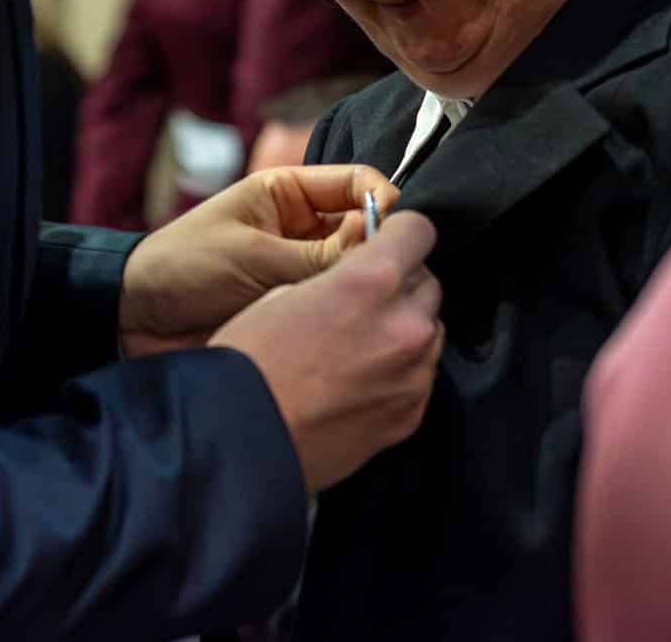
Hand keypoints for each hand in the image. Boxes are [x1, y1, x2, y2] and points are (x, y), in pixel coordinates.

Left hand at [119, 164, 392, 358]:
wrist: (135, 319)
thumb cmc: (183, 268)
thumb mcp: (251, 255)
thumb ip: (317, 255)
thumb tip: (381, 249)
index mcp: (290, 193)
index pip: (358, 184)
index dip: (386, 202)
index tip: (401, 234)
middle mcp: (305, 227)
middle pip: (366, 229)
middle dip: (382, 250)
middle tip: (394, 280)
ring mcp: (304, 270)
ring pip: (356, 272)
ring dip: (365, 287)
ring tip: (374, 307)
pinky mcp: (298, 309)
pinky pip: (336, 308)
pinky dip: (349, 317)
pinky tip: (358, 330)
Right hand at [211, 211, 443, 491]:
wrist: (240, 440)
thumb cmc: (249, 362)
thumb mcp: (284, 292)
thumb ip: (338, 278)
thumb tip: (360, 273)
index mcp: (372, 282)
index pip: (420, 231)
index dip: (399, 233)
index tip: (386, 242)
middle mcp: (405, 326)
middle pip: (429, 284)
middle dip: (402, 284)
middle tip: (365, 300)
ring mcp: (413, 376)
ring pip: (430, 332)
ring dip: (405, 328)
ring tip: (359, 345)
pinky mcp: (410, 416)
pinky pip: (420, 378)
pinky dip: (401, 372)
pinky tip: (359, 382)